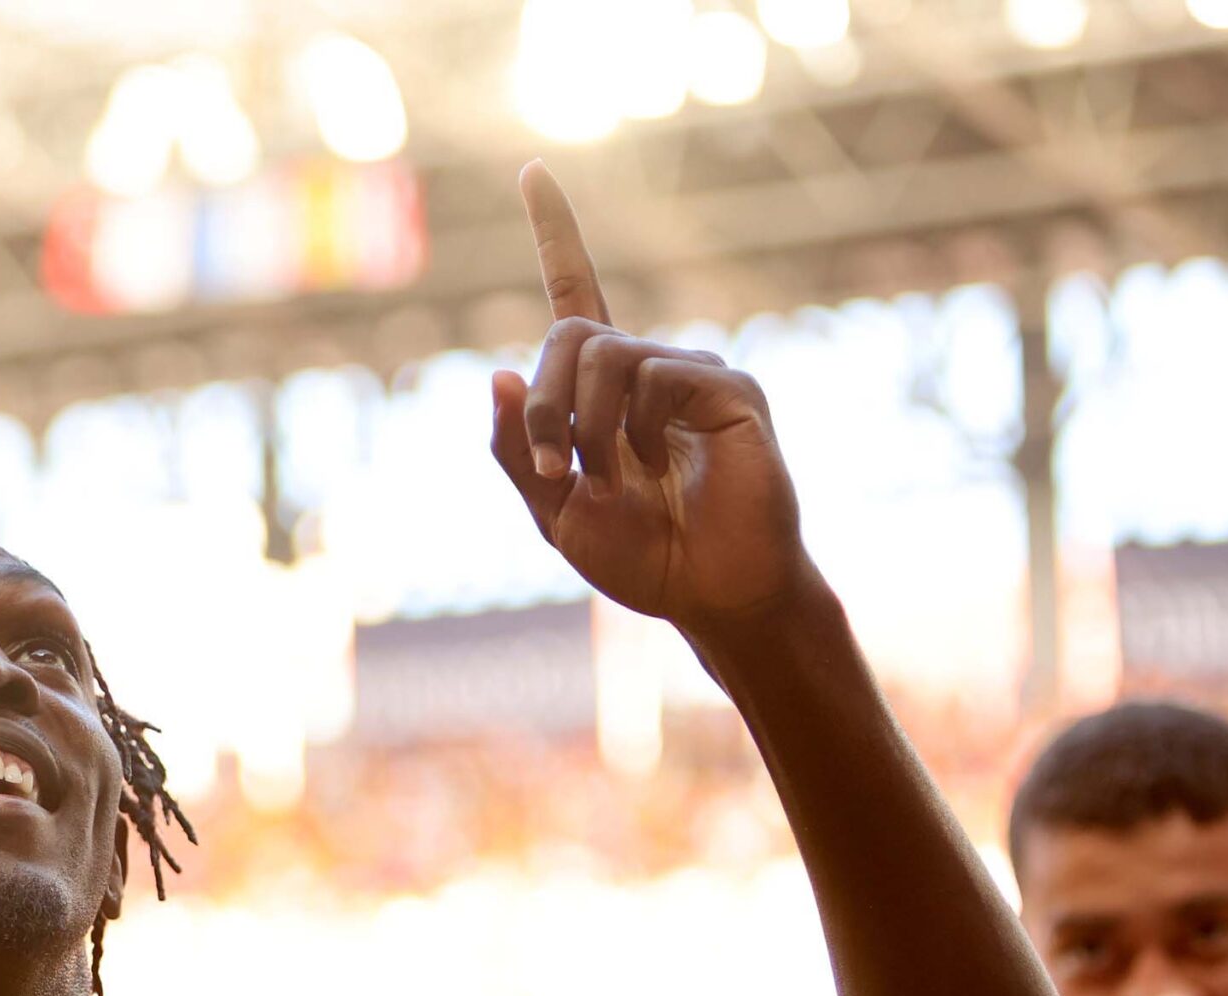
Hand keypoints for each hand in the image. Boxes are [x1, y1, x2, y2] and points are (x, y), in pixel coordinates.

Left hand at [489, 162, 821, 641]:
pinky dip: (637, 429)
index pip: (576, 291)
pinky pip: (659, 376)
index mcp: (600, 391)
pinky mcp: (731, 389)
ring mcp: (691, 373)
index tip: (532, 170)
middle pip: (570, 331)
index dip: (556, 230)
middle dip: (544, 402)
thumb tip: (496, 372)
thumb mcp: (554, 513)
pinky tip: (658, 467)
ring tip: (611, 480)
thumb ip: (518, 450)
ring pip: (607, 354)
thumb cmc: (639, 556)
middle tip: (555, 469)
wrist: (707, 593)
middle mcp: (646, 368)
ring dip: (587, 427)